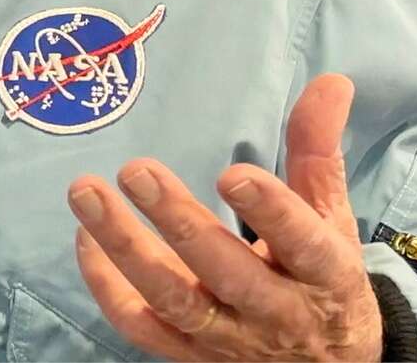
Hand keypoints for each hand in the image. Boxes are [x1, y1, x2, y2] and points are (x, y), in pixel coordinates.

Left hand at [67, 73, 381, 360]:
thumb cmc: (321, 277)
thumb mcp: (331, 217)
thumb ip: (317, 150)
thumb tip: (330, 81)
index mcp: (323, 274)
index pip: (302, 244)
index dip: (271, 212)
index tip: (233, 174)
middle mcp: (275, 313)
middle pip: (225, 272)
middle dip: (179, 223)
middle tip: (136, 171)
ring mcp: (228, 339)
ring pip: (173, 300)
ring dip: (124, 248)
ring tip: (86, 193)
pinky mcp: (189, 356)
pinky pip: (141, 326)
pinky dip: (107, 286)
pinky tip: (85, 238)